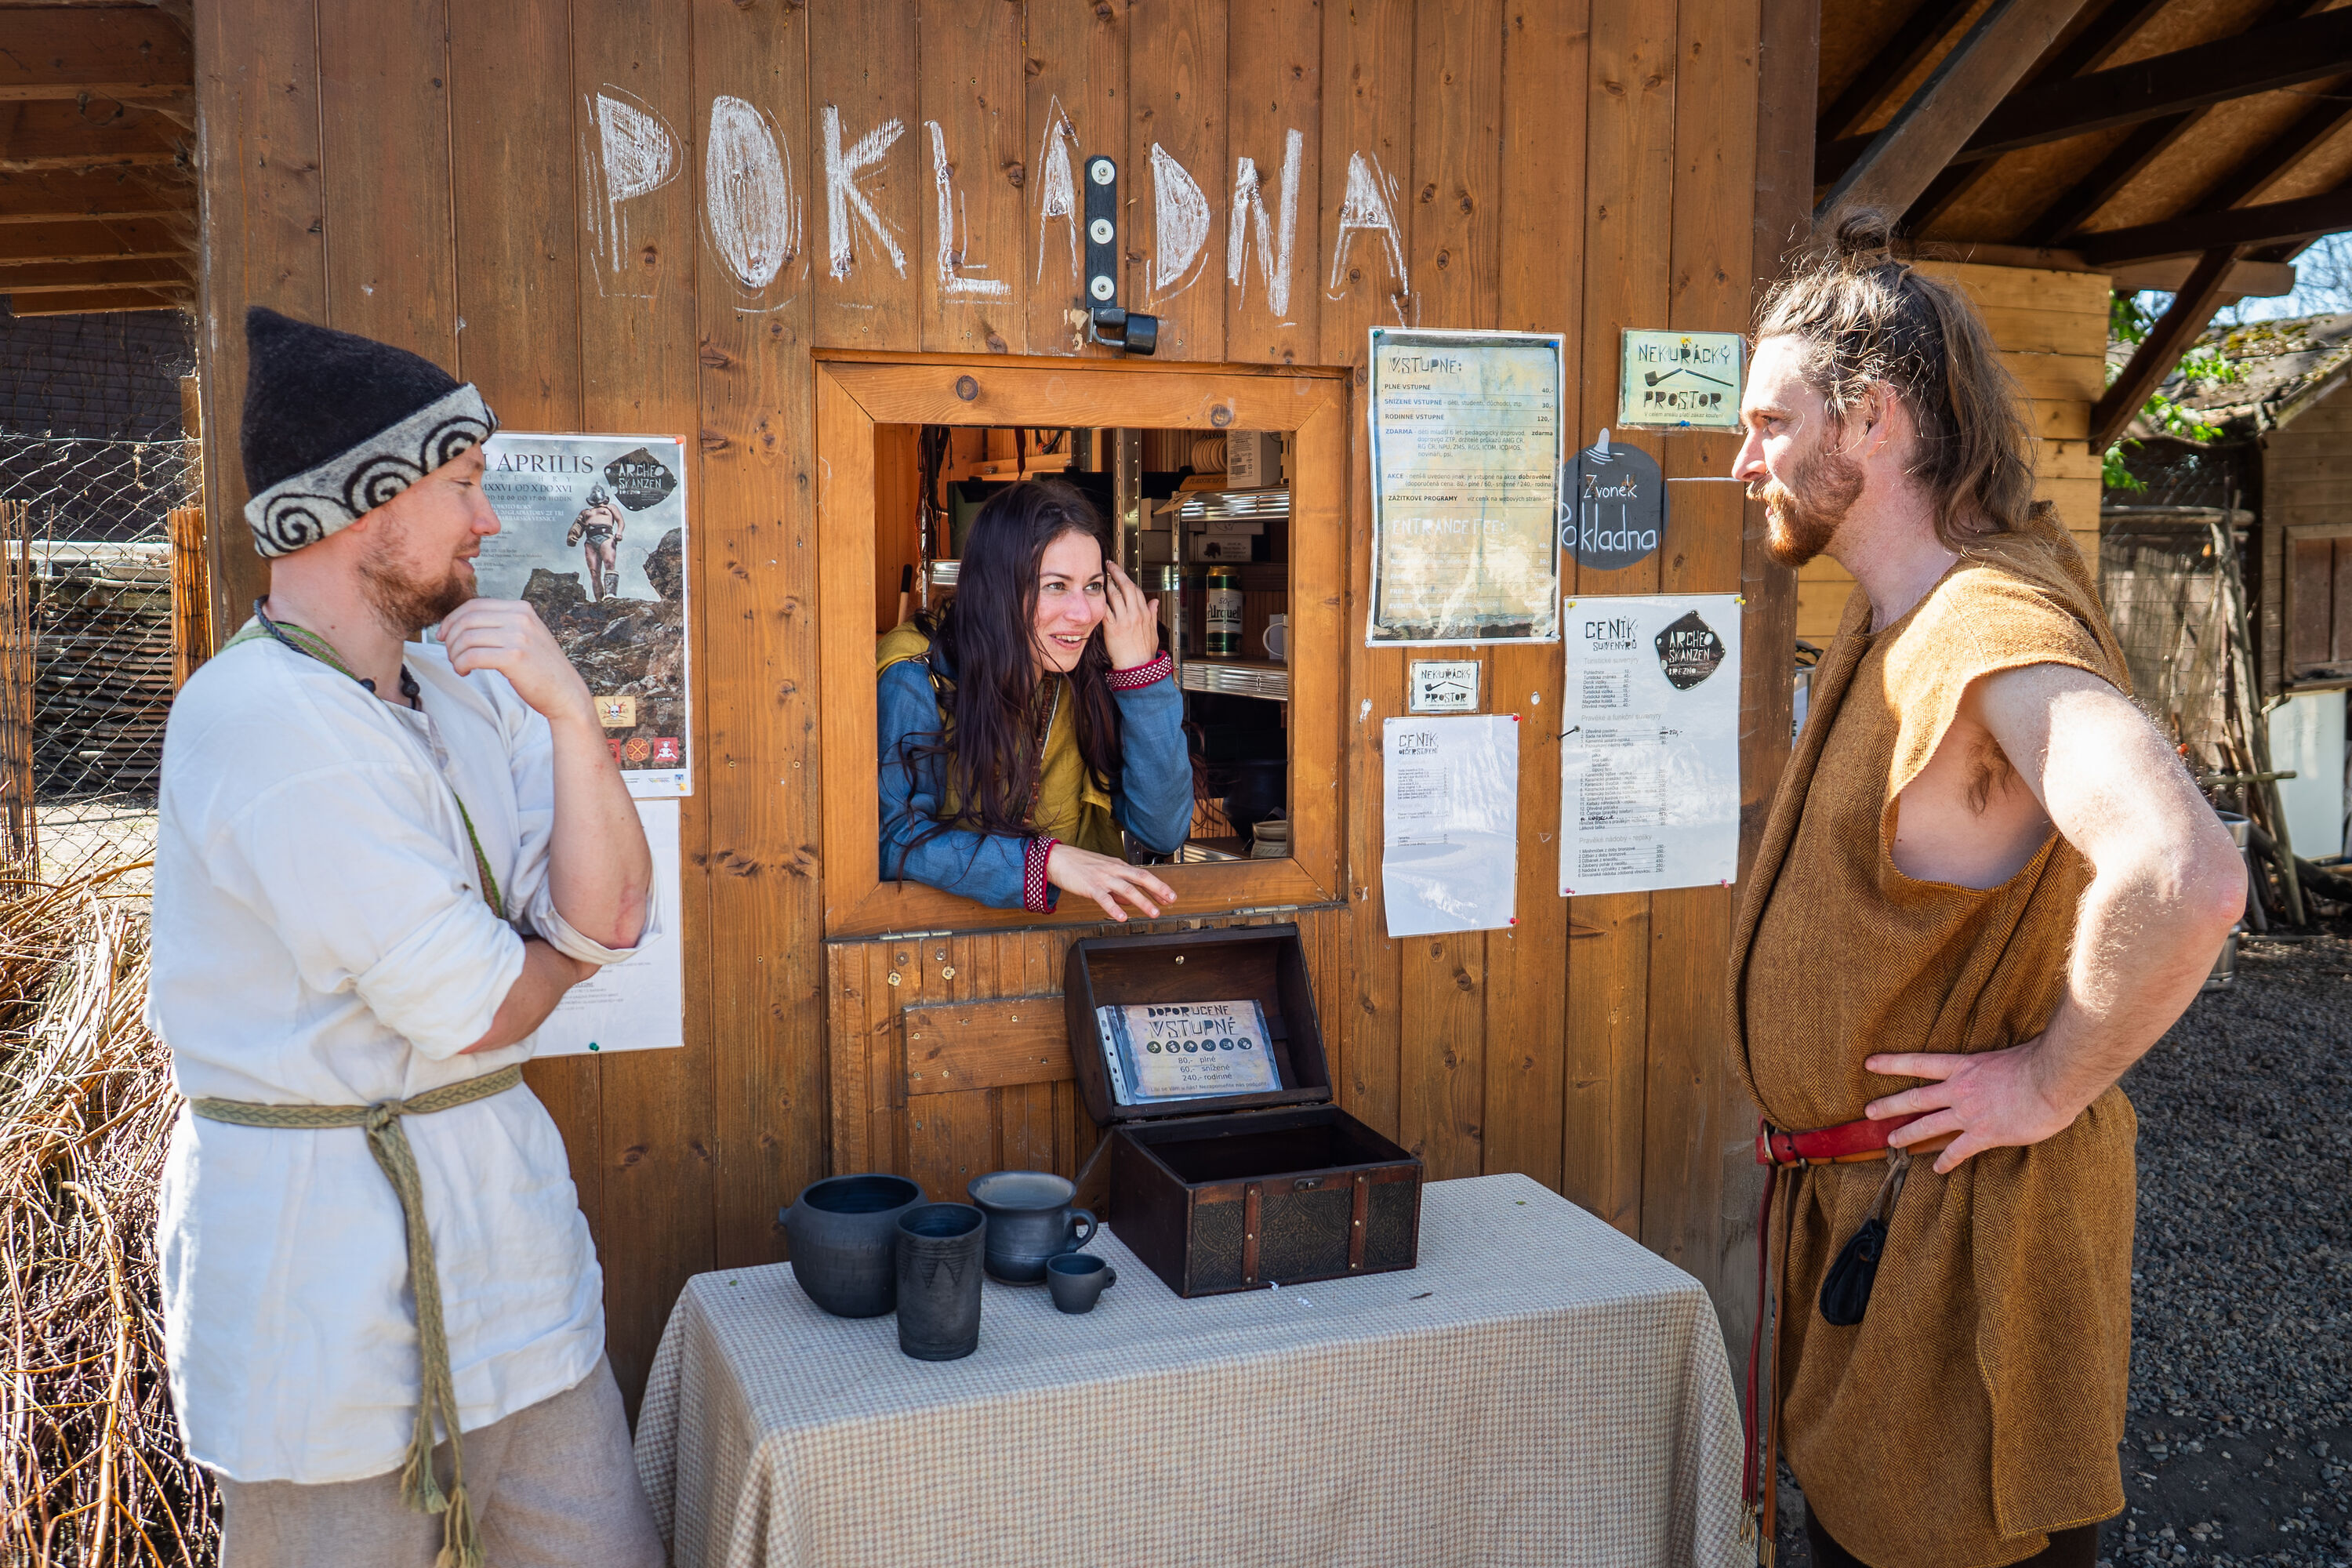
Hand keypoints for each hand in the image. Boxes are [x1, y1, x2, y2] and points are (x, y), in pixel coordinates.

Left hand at [438, 599, 593, 725]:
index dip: (452, 619)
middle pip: (467, 619)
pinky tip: (465, 672)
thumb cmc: (542, 669)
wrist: (565, 692)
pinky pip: (473, 656)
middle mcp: (520, 618)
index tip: (444, 635)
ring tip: (459, 665)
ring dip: (454, 654)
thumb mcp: (525, 636)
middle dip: (450, 638)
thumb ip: (502, 625)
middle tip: (451, 655)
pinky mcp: (514, 657)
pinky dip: (461, 664)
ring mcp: (519, 636)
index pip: (475, 605)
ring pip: (467, 638)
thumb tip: (463, 623)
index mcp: (521, 608)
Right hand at [1047, 843, 1176, 921]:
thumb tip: (1131, 902)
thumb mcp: (1102, 873)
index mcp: (1117, 866)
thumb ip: (1117, 889)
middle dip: (1158, 889)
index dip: (1158, 886)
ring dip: (1143, 902)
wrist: (1056, 859)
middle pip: (1141, 878)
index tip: (1170, 896)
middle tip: (1171, 900)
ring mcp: (1102, 878)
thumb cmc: (1078, 866)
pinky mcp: (1090, 886)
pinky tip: (1122, 918)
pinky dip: (1114, 908)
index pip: (1143, 875)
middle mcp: (1113, 870)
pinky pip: (1104, 899)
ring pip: (1127, 889)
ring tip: (1154, 913)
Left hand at [1100, 559, 1159, 671]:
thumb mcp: (1154, 631)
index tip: (1121, 574)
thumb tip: (1154, 602)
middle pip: (1126, 587)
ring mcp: (1124, 620)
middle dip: (1117, 574)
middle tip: (1109, 566)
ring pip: (1115, 595)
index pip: (1137, 590)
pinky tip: (1096, 596)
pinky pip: (1106, 610)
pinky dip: (1100, 601)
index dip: (1128, 579)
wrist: (1138, 668)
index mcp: (1145, 614)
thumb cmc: (1145, 653)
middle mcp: (1135, 614)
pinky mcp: (1113, 628)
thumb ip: (1153, 614)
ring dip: (1107, 585)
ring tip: (1102, 579)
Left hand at [1863, 1040, 2084, 1173]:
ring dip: (1908, 1134)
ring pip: (1928, 1125)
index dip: (1891, 1063)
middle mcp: (1959, 1089)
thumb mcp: (2006, 1054)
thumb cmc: (2037, 1062)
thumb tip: (1997, 1070)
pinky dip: (1946, 1161)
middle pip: (1915, 1098)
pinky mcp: (1984, 1133)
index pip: (1918, 1063)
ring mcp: (1968, 1113)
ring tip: (1891, 1142)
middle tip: (1868, 1112)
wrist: (2052, 1080)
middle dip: (1889, 1105)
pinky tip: (1937, 1169)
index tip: (1869, 1064)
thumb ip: (1992, 1066)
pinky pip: (1958, 1151)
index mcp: (1963, 1066)